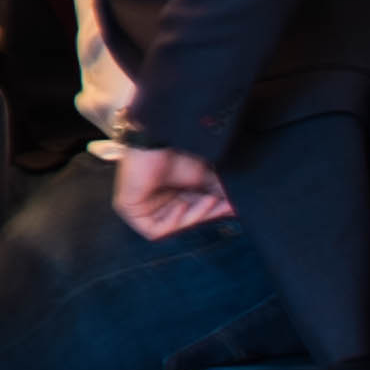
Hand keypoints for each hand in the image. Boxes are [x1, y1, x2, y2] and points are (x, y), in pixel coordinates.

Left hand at [109, 144, 234, 239]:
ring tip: (209, 200)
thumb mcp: (203, 176)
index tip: (234, 208)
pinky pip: (154, 231)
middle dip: (208, 214)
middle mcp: (158, 202)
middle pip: (187, 220)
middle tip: (225, 207)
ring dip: (195, 215)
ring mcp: (143, 207)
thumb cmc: (177, 152)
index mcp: (174, 193)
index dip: (214, 212)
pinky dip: (172, 222)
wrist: (156, 138)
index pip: (195, 211)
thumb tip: (239, 208)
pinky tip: (182, 206)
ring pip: (174, 226)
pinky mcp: (130, 210)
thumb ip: (219, 194)